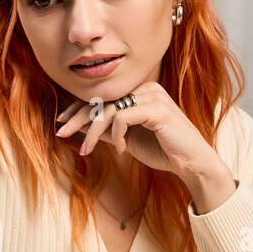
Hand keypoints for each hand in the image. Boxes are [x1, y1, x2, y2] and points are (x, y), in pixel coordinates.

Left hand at [54, 81, 236, 209]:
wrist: (191, 163)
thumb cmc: (161, 150)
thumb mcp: (126, 139)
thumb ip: (106, 130)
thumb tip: (79, 126)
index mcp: (139, 91)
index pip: (103, 96)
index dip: (79, 109)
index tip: (61, 122)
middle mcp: (146, 88)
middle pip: (102, 99)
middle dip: (78, 118)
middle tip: (61, 132)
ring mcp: (152, 96)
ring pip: (109, 109)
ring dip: (94, 132)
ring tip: (87, 150)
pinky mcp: (157, 109)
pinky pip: (122, 117)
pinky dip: (117, 135)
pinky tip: (123, 150)